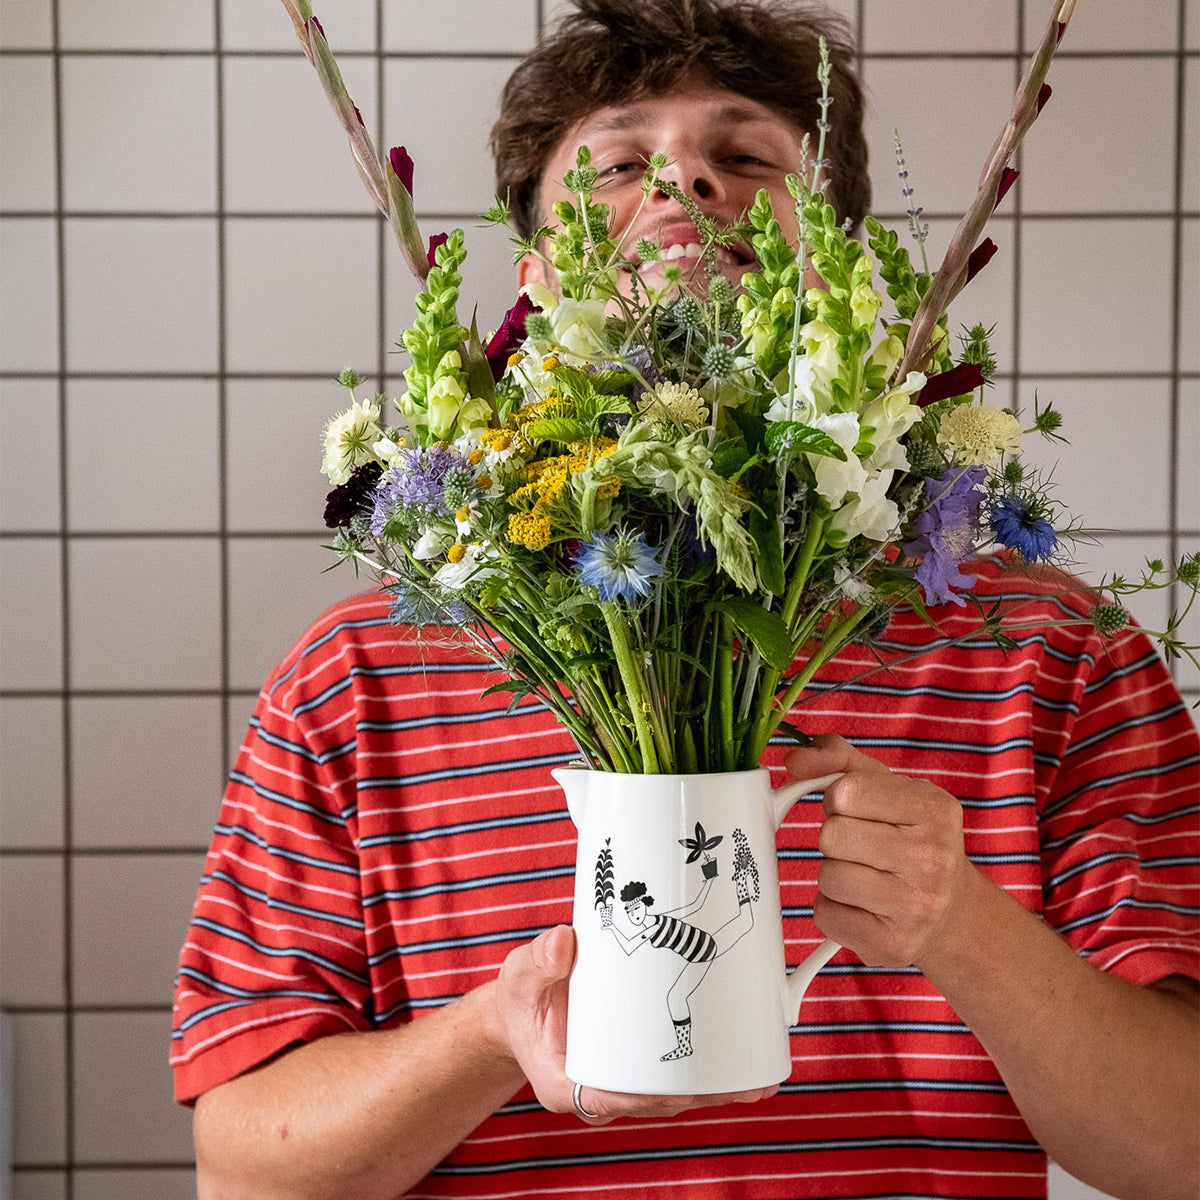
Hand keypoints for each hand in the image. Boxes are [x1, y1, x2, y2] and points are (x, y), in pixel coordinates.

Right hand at [493, 925, 778, 1122]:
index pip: (607, 1099)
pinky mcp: (636, 1071)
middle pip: (653, 1103)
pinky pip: (673, 1082)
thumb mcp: (521, 976)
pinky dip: (707, 1078)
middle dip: (700, 1096)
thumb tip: (564, 941)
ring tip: (756, 1079)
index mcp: (565, 1082)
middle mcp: (597, 1091)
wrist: (523, 1010)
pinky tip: (746, 1072)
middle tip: (742, 1084)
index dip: (648, 1097)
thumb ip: (540, 961)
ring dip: (712, 1092)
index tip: (684, 1090)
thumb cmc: (522, 998)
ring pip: (670, 1097)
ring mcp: (619, 1084)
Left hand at [784, 734, 976, 968]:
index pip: (847, 791)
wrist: (950, 910)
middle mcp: (933, 858)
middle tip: (858, 847)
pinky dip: (833, 909)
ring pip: (827, 877)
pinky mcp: (893, 945)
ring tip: (862, 875)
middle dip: (834, 839)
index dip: (837, 800)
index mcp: (935, 809)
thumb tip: (795, 758)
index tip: (854, 811)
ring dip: (832, 874)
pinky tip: (861, 905)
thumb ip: (838, 759)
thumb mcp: (886, 787)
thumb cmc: (908, 838)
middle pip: (832, 836)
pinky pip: (825, 915)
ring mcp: (916, 906)